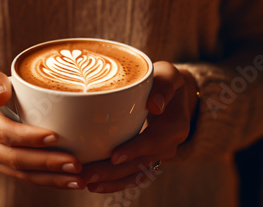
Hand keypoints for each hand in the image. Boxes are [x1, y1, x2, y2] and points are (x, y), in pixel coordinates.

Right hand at [0, 56, 84, 189]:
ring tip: (77, 179)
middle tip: (75, 164)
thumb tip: (1, 96)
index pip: (3, 132)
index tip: (55, 137)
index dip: (29, 137)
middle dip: (46, 163)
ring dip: (49, 178)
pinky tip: (66, 180)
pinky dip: (44, 179)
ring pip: (18, 172)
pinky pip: (20, 175)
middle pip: (13, 158)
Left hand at [81, 61, 197, 192]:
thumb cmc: (166, 81)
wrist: (175, 96)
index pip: (154, 141)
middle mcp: (169, 145)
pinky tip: (96, 185)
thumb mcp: (169, 75)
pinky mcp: (147, 159)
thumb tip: (154, 105)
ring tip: (87, 182)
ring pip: (135, 173)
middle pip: (140, 163)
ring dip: (111, 181)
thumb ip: (163, 85)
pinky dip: (116, 183)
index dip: (135, 150)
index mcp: (175, 126)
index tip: (114, 156)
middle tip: (88, 173)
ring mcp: (158, 155)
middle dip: (113, 172)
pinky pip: (133, 176)